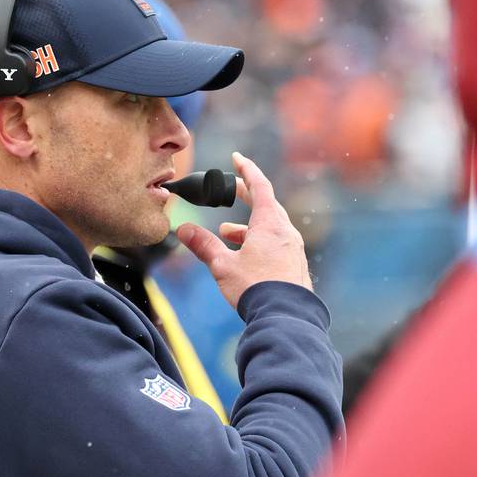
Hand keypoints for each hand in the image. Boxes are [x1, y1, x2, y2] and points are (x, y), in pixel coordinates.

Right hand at [175, 152, 311, 308]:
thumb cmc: (255, 288)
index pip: (260, 187)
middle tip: (232, 190)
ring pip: (270, 227)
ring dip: (248, 226)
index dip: (247, 171)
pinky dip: (259, 241)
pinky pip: (276, 244)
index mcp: (270, 225)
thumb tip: (182, 228)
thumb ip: (203, 245)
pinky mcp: (295, 266)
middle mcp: (286, 233)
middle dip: (247, 196)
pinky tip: (245, 256)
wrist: (285, 318)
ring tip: (227, 232)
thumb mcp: (222, 265)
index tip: (237, 159)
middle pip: (267, 205)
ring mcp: (293, 250)